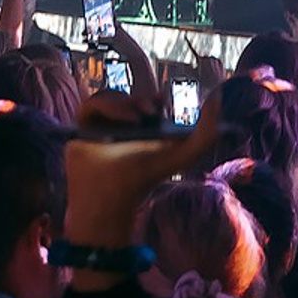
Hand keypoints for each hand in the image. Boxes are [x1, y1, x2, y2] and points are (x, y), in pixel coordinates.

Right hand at [64, 88, 219, 254]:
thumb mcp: (182, 156)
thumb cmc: (144, 180)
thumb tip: (217, 99)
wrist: (112, 200)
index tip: (163, 99)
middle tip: (150, 111)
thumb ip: (205, 134)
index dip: (152, 97)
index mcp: (141, 129)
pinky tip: (121, 119)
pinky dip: (106, 106)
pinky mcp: (81, 127)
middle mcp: (119, 125)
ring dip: (123, 103)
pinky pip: (90, 105)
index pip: (145, 102)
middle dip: (138, 99)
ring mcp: (99, 125)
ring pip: (108, 97)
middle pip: (126, 97)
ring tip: (136, 117)